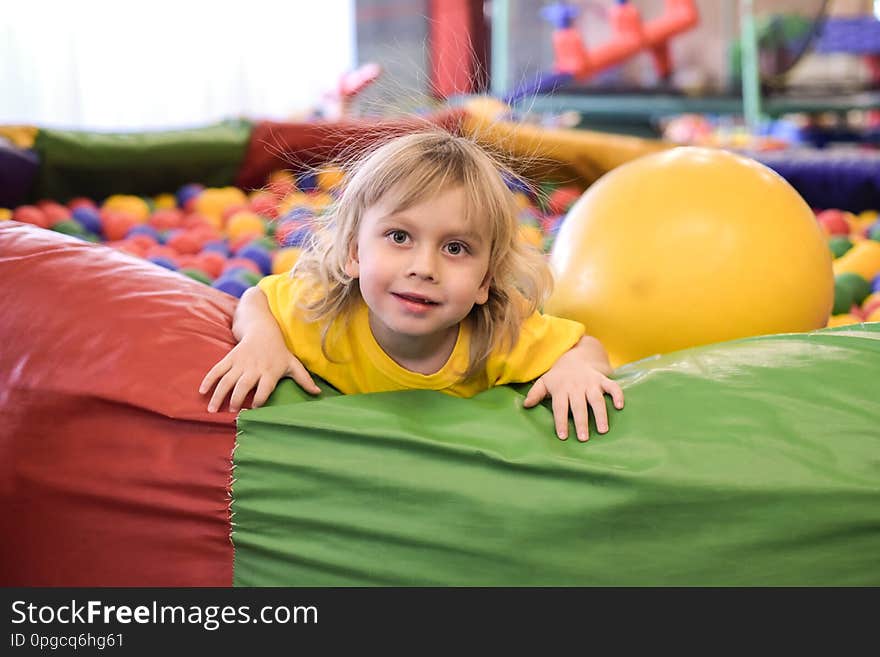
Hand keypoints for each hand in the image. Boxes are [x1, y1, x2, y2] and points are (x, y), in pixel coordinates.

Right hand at [199, 334, 319, 412]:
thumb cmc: (279, 351)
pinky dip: (209, 380)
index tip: (254, 408)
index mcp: (270, 371)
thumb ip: (304, 380)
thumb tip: (319, 393)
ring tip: (213, 410)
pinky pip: (217, 370)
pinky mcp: (229, 358)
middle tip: (232, 412)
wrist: (263, 327)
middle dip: (236, 398)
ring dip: (219, 395)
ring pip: (227, 380)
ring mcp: (240, 363)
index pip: (264, 387)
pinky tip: (202, 391)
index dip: (259, 398)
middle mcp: (254, 368)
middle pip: (243, 385)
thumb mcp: (293, 364)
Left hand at [523, 345, 623, 441]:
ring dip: (600, 414)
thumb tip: (525, 405)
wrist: (576, 355)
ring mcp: (591, 382)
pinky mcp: (602, 379)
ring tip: (603, 430)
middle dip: (581, 422)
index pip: (560, 407)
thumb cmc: (559, 375)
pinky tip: (620, 406)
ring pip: (596, 399)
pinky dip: (617, 395)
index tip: (563, 436)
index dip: (561, 421)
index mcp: (561, 389)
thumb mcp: (545, 382)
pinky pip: (612, 386)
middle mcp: (576, 386)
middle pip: (578, 406)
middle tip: (583, 438)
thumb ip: (535, 393)